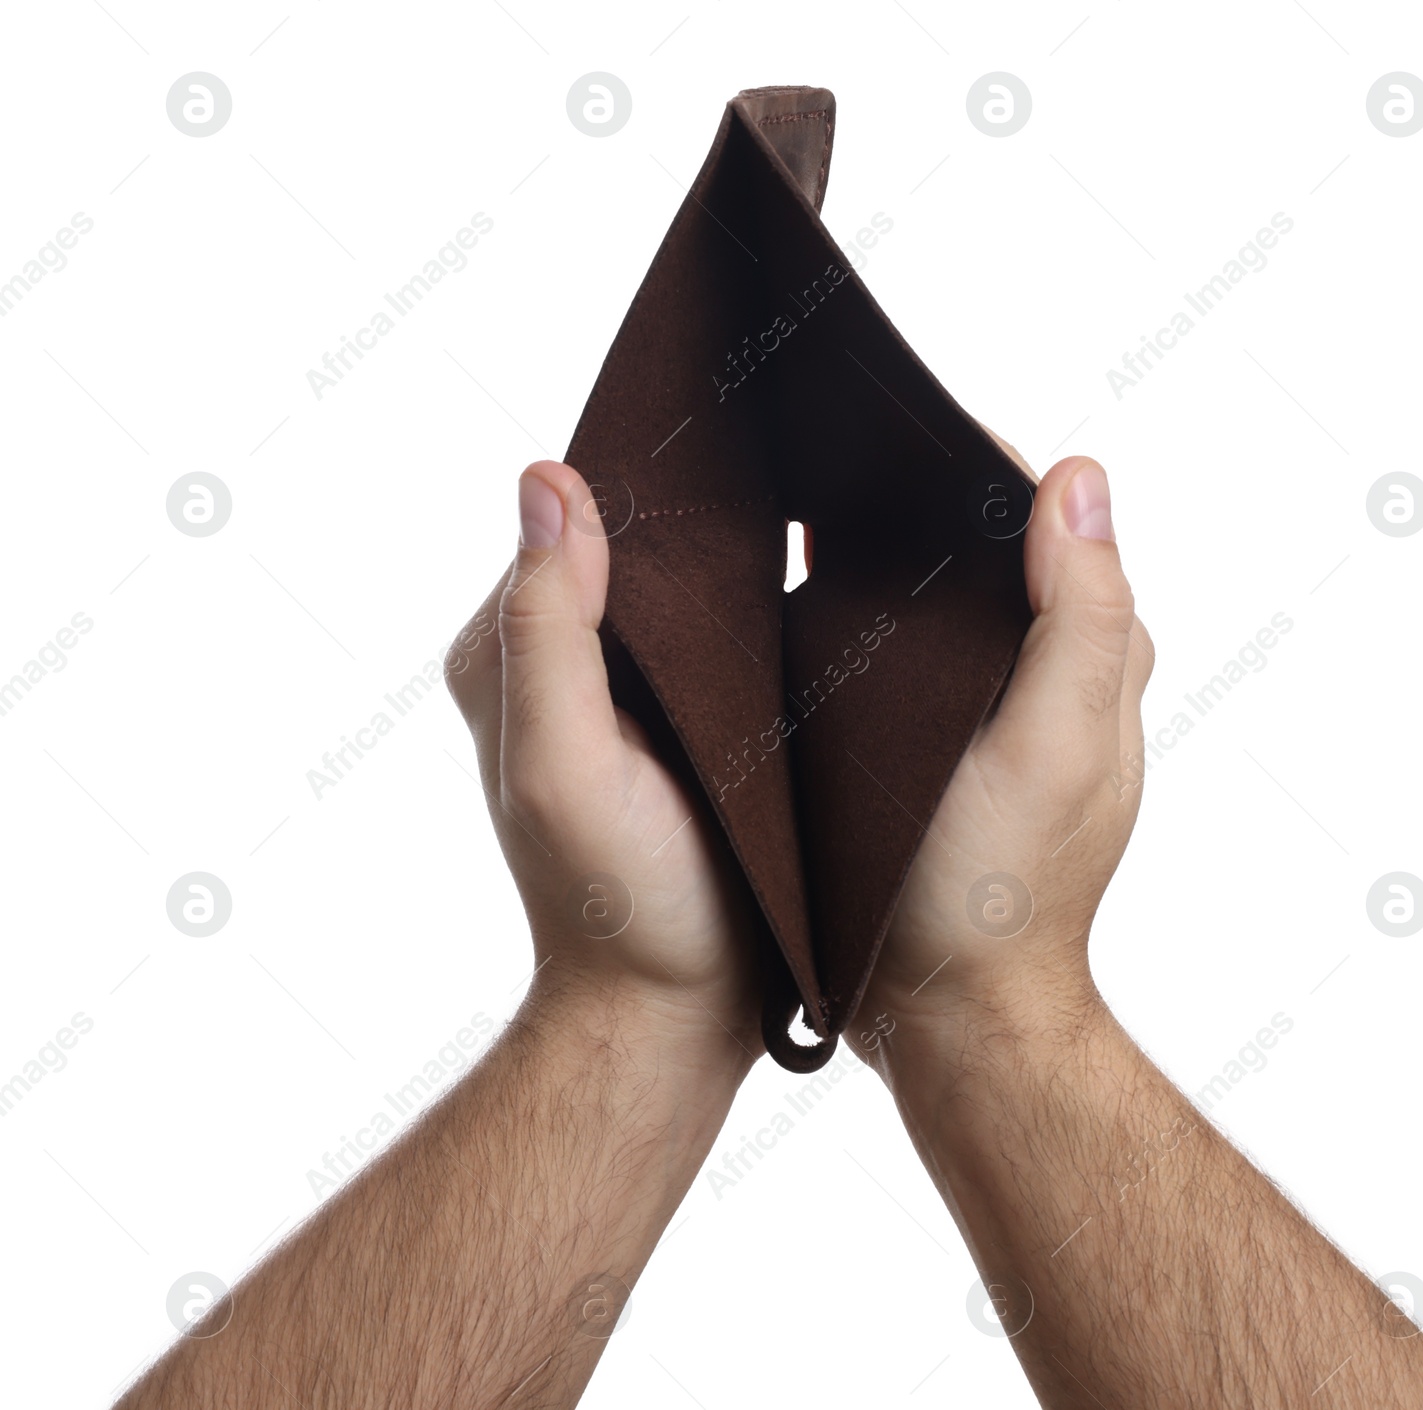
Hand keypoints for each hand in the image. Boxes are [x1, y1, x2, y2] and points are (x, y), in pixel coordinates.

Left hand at [448, 460, 761, 1065]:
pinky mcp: (678, 721)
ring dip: (733, 548)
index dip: (635, 474)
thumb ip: (546, 631)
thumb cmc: (619, 901)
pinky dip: (752, 603)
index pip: (565, 523)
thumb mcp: (565, 766)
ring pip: (675, 585)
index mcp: (510, 654)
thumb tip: (547, 479)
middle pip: (624, 545)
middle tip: (791, 450)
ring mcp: (622, 692)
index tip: (723, 430)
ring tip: (815, 497)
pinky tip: (811, 581)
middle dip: (693, 502)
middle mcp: (556, 661)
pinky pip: (710, 634)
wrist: (676, 1010)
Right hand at [851, 456, 1153, 1059]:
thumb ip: (1082, 615)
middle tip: (830, 455)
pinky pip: (912, 654)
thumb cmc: (998, 891)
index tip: (893, 422)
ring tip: (808, 507)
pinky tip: (807, 601)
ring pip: (950, 598)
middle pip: (997, 547)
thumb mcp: (1053, 746)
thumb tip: (1081, 479)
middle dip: (927, 494)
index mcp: (1092, 657)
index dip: (978, 460)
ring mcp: (993, 712)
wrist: (948, 1012)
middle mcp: (1052, 674)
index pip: (1048, 517)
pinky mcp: (941, 748)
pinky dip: (872, 615)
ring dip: (893, 551)